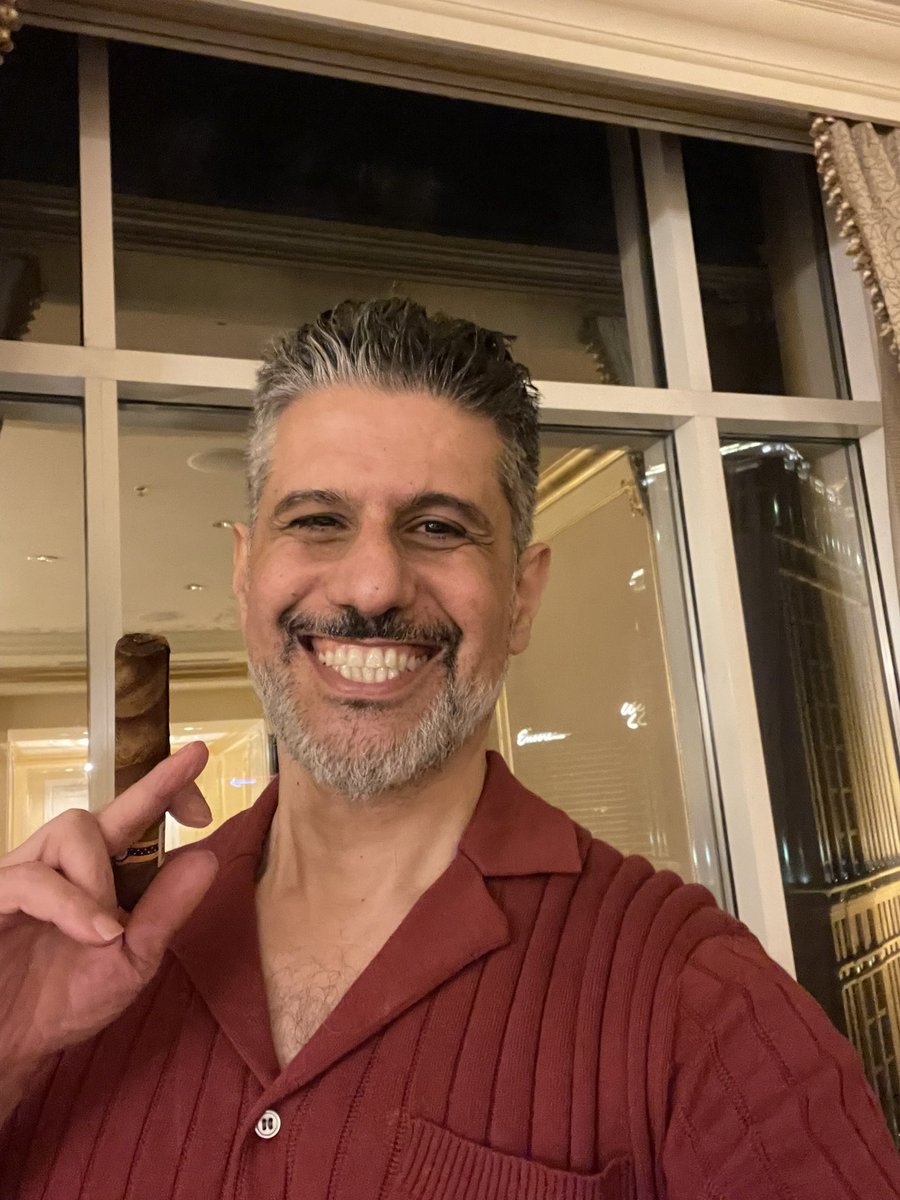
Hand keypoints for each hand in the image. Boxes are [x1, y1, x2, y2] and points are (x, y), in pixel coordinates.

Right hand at [0, 741, 218, 1103]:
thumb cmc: (64, 1001)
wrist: (10, 1048)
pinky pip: (31, 880)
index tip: (198, 759)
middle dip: (130, 834)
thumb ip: (166, 910)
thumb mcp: (132, 960)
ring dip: (99, 880)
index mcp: (92, 874)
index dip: (161, 785)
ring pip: (68, 833)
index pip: (128, 813)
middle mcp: (54, 866)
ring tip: (106, 932)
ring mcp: (19, 878)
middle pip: (92, 816)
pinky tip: (94, 933)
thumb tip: (206, 857)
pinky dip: (71, 905)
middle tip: (141, 895)